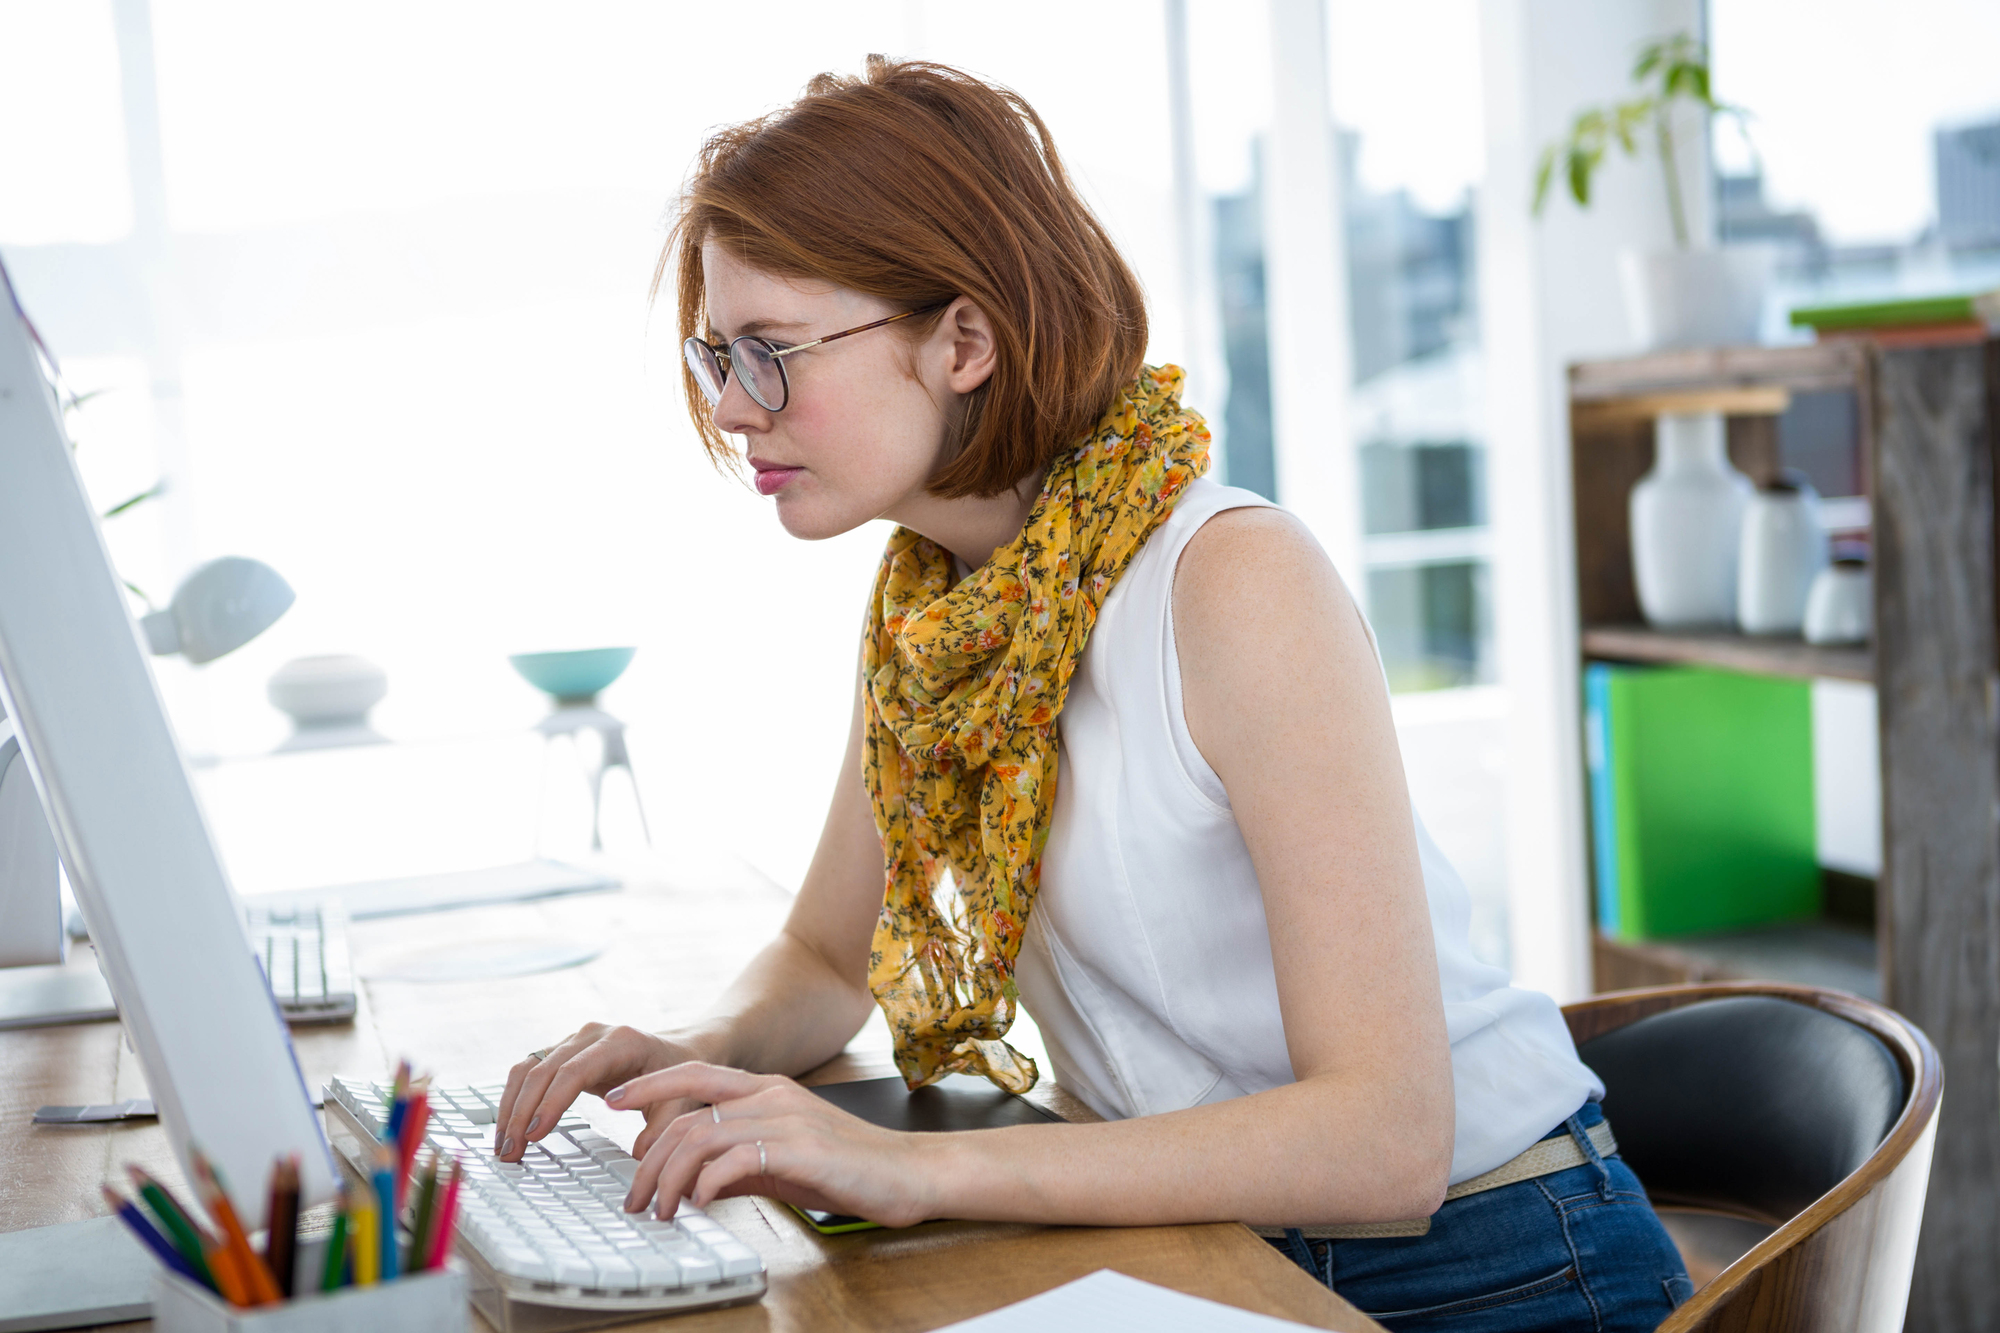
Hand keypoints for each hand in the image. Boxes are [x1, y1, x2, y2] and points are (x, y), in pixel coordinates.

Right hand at [494, 1023, 703, 1161]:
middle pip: (544, 1070)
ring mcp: (573, 1041)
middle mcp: (592, 1035)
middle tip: (510, 1152)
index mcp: (621, 1042)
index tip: (535, 1134)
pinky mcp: (562, 1052)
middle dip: (522, 1112)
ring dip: (511, 1107)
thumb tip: (640, 1155)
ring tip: (504, 1147)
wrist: (676, 1052)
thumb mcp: (680, 1101)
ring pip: (528, 1068)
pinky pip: (529, 1071)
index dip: (551, 1102)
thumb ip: (664, 1128)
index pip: (574, 1070)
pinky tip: (508, 1127)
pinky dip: (514, 1099)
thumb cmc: (678, 1076)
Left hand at [606, 1064, 940, 1227]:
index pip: (694, 1075)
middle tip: (632, 1197)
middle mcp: (773, 1095)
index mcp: (767, 1089)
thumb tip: (692, 1185)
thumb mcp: (783, 1161)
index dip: (649, 1086)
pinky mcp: (803, 1147)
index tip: (611, 1102)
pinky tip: (698, 1204)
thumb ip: (739, 1164)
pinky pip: (738, 1158)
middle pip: (688, 1116)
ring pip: (703, 1138)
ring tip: (659, 1211)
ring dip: (669, 1179)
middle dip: (648, 1160)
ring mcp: (788, 1118)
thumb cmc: (849, 1167)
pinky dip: (708, 1183)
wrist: (910, 1172)